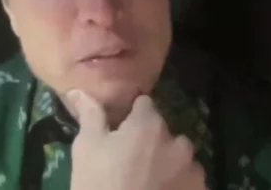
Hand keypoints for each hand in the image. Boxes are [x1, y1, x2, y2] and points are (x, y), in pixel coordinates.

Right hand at [67, 90, 206, 189]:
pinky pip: (190, 181)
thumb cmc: (98, 185)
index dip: (132, 116)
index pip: (144, 104)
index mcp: (149, 124)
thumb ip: (90, 115)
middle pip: (164, 132)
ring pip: (180, 158)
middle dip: (152, 142)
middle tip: (131, 163)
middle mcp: (177, 141)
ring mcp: (192, 170)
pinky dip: (179, 185)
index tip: (121, 132)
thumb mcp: (86, 148)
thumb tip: (79, 91)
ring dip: (168, 164)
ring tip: (148, 183)